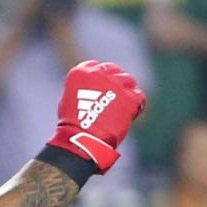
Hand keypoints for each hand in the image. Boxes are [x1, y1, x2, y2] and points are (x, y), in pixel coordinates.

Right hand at [45, 59, 146, 173]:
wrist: (82, 139)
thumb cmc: (71, 125)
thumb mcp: (68, 100)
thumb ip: (81, 89)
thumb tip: (90, 90)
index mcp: (81, 71)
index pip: (95, 66)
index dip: (98, 77)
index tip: (98, 87)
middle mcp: (100, 72)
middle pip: (113, 70)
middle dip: (113, 81)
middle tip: (111, 96)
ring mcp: (117, 84)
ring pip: (128, 80)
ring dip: (125, 90)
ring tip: (119, 106)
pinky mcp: (130, 97)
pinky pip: (138, 96)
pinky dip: (135, 103)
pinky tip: (129, 113)